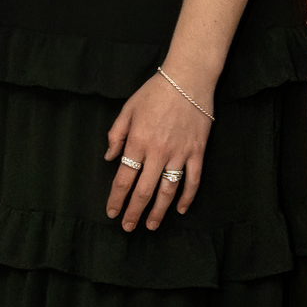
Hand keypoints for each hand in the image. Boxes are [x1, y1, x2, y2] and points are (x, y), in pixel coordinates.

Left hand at [104, 72, 212, 230]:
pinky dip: (187, 197)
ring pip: (167, 190)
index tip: (111, 212)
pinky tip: (180, 209)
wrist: (188, 79)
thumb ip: (116, 135)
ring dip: (159, 211)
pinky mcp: (197, 152)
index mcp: (137, 142)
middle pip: (143, 190)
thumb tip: (109, 158)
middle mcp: (157, 152)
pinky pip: (193, 180)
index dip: (116, 198)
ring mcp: (179, 153)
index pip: (123, 179)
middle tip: (128, 227)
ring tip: (152, 225)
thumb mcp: (127, 110)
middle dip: (134, 211)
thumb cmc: (154, 92)